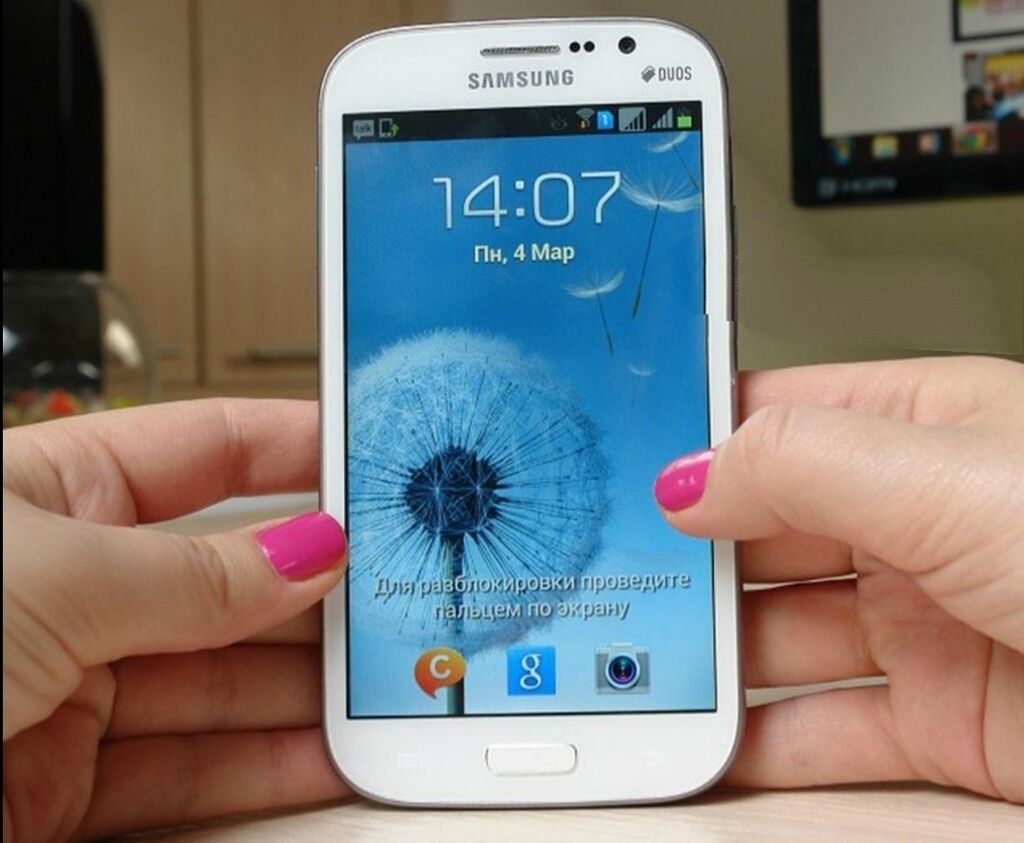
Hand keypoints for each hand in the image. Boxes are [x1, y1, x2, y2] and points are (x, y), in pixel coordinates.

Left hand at [3, 400, 348, 841]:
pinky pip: (187, 766)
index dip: (292, 447)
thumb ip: (196, 575)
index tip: (374, 452)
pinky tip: (323, 756)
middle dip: (318, 586)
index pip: (206, 452)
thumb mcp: (51, 579)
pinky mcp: (61, 782)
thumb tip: (309, 550)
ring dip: (302, 690)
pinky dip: (261, 766)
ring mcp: (71, 685)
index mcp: (52, 493)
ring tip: (383, 688)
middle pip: (228, 574)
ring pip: (219, 677)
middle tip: (401, 592)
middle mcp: (68, 583)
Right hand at [654, 356, 1023, 801]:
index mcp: (926, 431)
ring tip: (636, 666)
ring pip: (784, 638)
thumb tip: (691, 475)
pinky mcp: (940, 722)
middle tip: (608, 578)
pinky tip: (708, 741)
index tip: (618, 467)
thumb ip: (807, 464)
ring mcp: (925, 624)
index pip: (780, 418)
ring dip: (713, 658)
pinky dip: (761, 743)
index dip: (698, 438)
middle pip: (766, 533)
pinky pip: (823, 730)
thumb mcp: (955, 481)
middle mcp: (918, 523)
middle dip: (689, 557)